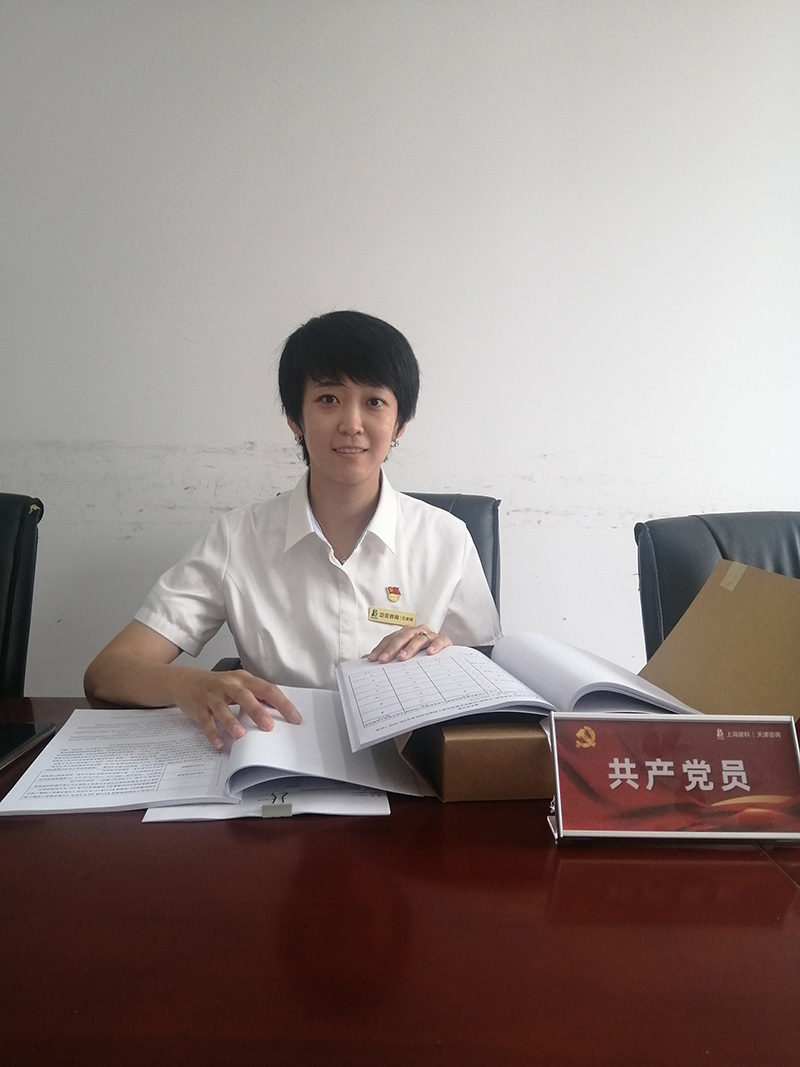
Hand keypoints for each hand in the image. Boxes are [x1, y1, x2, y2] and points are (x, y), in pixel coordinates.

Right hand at [171, 668, 301, 750]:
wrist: (185, 681)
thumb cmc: (218, 686)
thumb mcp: (238, 685)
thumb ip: (256, 696)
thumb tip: (279, 712)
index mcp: (243, 679)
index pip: (267, 689)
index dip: (282, 703)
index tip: (294, 718)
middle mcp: (228, 685)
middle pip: (244, 696)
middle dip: (257, 711)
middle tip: (269, 726)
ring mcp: (212, 696)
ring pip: (222, 708)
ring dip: (231, 722)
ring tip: (241, 735)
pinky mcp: (198, 708)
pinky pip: (205, 721)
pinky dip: (212, 733)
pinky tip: (219, 744)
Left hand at [367, 625, 451, 663]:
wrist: (443, 657)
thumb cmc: (420, 657)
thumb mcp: (402, 657)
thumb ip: (386, 657)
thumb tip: (364, 661)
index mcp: (405, 634)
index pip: (390, 639)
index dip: (380, 648)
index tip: (371, 659)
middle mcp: (417, 632)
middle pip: (403, 637)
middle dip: (392, 648)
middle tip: (384, 660)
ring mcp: (431, 635)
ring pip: (419, 638)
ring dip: (410, 648)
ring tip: (402, 658)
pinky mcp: (444, 640)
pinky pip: (440, 640)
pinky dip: (435, 645)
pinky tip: (429, 653)